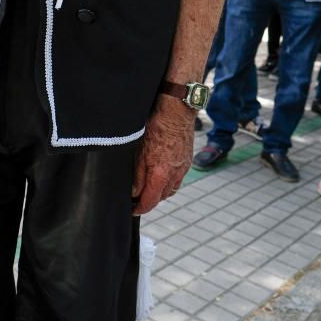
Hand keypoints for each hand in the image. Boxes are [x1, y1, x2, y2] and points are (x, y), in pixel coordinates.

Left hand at [132, 96, 194, 214]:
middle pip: (161, 197)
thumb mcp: (139, 151)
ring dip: (160, 192)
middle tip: (138, 199)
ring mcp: (183, 168)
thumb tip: (134, 192)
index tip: (133, 210)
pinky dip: (169, 182)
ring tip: (149, 189)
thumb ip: (138, 175)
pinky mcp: (187, 160)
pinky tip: (162, 175)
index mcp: (160, 173)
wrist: (177, 110)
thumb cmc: (156, 126)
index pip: (150, 201)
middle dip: (150, 201)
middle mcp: (174, 174)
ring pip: (171, 189)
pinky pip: (178, 179)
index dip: (140, 208)